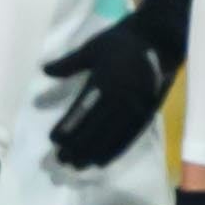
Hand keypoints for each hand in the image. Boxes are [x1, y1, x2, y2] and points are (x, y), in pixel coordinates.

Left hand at [41, 0, 191, 170]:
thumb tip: (44, 70)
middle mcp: (120, 98)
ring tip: (77, 165)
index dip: (67, 127)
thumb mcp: (92, 47)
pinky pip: (129, 137)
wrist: (160, 38)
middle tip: (60, 159)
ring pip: (111, 137)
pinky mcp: (147, 112)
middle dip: (77, 146)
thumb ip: (69, 63)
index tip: (53, 139)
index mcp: (104, 81)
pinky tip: (102, 161)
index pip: (82, 111)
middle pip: (95, 129)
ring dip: (93, 153)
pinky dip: (115, 150)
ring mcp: (136, 107)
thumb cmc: (122, 41)